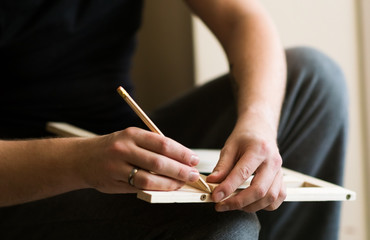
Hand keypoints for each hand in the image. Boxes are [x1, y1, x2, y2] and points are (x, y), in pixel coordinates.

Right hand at [77, 127, 199, 193]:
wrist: (82, 158)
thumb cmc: (112, 148)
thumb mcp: (130, 139)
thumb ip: (151, 147)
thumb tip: (179, 159)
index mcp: (132, 134)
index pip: (163, 143)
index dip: (182, 153)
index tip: (193, 159)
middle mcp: (124, 148)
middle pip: (159, 161)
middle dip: (180, 170)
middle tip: (193, 174)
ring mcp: (117, 166)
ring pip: (149, 177)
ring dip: (170, 182)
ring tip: (181, 183)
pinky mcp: (114, 181)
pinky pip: (139, 187)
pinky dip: (156, 189)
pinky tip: (165, 188)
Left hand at [207, 114, 285, 211]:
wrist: (261, 128)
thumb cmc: (246, 136)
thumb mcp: (230, 147)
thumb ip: (222, 166)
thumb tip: (212, 182)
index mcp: (259, 149)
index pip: (243, 173)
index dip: (228, 188)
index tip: (215, 196)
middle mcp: (272, 161)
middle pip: (259, 190)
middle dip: (238, 202)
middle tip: (222, 205)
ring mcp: (279, 171)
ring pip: (270, 197)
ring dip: (250, 206)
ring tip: (234, 204)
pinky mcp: (282, 178)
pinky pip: (278, 198)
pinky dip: (264, 205)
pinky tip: (250, 203)